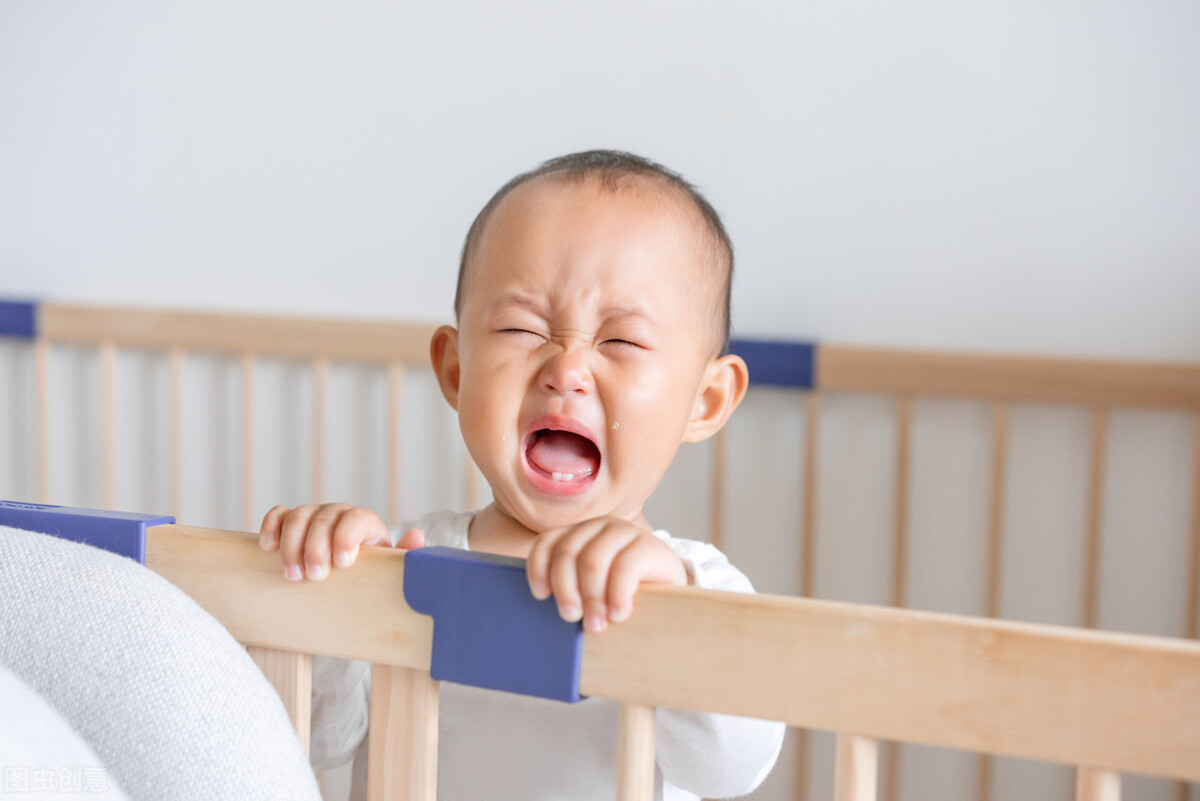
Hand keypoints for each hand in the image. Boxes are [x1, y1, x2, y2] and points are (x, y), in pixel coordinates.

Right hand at [258, 503, 424, 580]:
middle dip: (316, 548)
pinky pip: (278, 514)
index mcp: (365, 524)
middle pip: (324, 518)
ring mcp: (314, 516)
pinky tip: (267, 549)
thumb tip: (417, 536)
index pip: (357, 517)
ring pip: (299, 516)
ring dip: (291, 545)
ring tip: (292, 576)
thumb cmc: (370, 576)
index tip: (343, 563)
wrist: (348, 580)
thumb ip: (404, 556)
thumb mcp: (388, 571)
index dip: (348, 536)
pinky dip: (270, 528)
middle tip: (314, 578)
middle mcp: (338, 514)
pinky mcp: (291, 523)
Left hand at [525, 516, 687, 632]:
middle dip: (566, 589)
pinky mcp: (647, 544)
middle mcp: (597, 528)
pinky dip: (618, 595)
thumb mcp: (593, 592)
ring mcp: (623, 532)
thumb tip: (547, 618)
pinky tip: (619, 614)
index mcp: (577, 536)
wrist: (671, 594)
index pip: (546, 543)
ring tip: (596, 625)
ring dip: (591, 597)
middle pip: (567, 553)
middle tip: (571, 618)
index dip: (539, 568)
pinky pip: (624, 567)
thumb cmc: (622, 598)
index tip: (541, 597)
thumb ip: (571, 595)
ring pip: (593, 560)